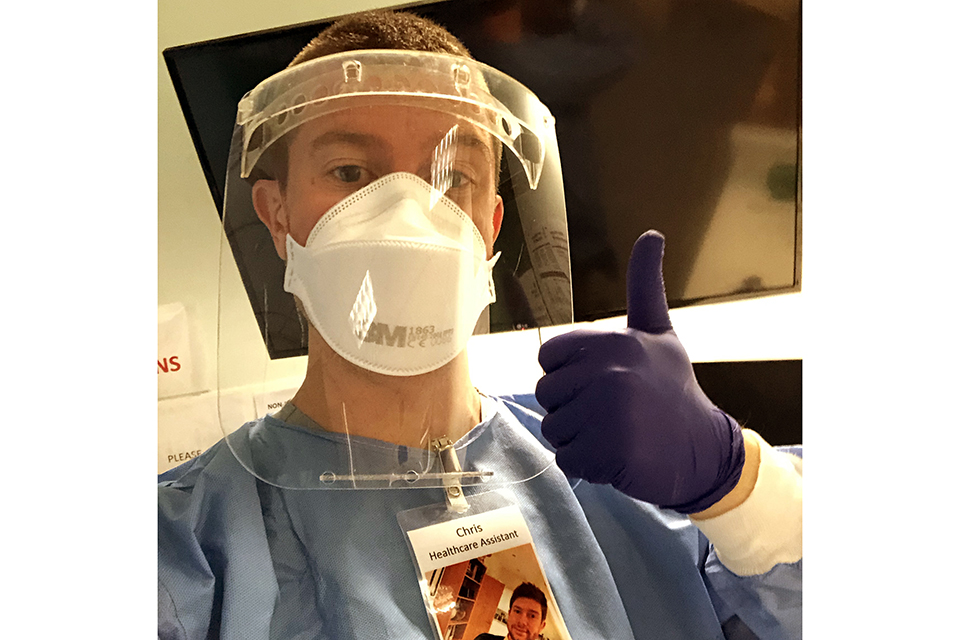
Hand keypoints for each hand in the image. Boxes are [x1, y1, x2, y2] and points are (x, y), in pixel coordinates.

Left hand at [535, 231, 743, 512]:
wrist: (703, 451)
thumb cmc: (673, 391)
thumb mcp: (660, 333)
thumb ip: (646, 286)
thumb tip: (651, 235)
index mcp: (614, 342)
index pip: (548, 356)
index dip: (568, 373)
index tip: (601, 381)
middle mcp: (610, 373)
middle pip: (547, 393)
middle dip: (571, 408)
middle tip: (612, 413)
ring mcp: (608, 414)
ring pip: (554, 428)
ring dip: (578, 438)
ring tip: (616, 433)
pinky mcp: (608, 452)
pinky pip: (567, 459)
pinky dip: (587, 465)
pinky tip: (617, 456)